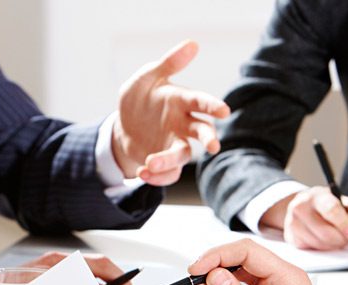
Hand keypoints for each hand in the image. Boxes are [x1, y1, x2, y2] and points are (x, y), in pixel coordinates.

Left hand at [113, 40, 230, 185]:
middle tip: (213, 147)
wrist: (123, 124)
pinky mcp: (165, 162)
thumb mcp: (147, 78)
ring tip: (150, 163)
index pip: (201, 102)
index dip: (213, 106)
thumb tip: (193, 44)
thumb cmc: (140, 98)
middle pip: (202, 131)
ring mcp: (175, 144)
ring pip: (183, 156)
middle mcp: (182, 124)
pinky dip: (157, 177)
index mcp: (181, 101)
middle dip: (209, 138)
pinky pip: (169, 173)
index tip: (224, 111)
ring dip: (169, 161)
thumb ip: (168, 64)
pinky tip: (142, 172)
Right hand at [262, 186, 347, 249]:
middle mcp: (300, 207)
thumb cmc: (329, 205)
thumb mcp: (345, 201)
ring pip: (320, 244)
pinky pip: (312, 249)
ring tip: (336, 237)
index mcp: (317, 196)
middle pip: (326, 233)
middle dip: (341, 239)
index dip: (344, 224)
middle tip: (347, 237)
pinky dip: (322, 248)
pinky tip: (323, 239)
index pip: (331, 210)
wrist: (305, 207)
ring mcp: (292, 223)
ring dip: (333, 245)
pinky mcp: (291, 238)